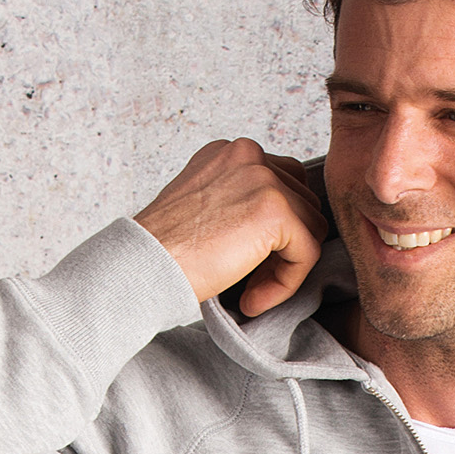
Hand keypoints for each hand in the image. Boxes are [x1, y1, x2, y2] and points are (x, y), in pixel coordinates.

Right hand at [134, 138, 325, 315]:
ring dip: (286, 268)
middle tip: (252, 282)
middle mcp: (248, 154)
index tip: (247, 266)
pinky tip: (252, 299)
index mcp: (230, 153)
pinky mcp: (275, 209)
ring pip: (311, 228)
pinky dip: (287, 284)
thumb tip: (281, 230)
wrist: (143, 265)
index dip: (275, 232)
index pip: (282, 184)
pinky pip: (307, 253)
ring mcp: (263, 177)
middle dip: (285, 248)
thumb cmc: (164, 251)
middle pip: (303, 202)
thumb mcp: (204, 211)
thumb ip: (238, 205)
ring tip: (251, 292)